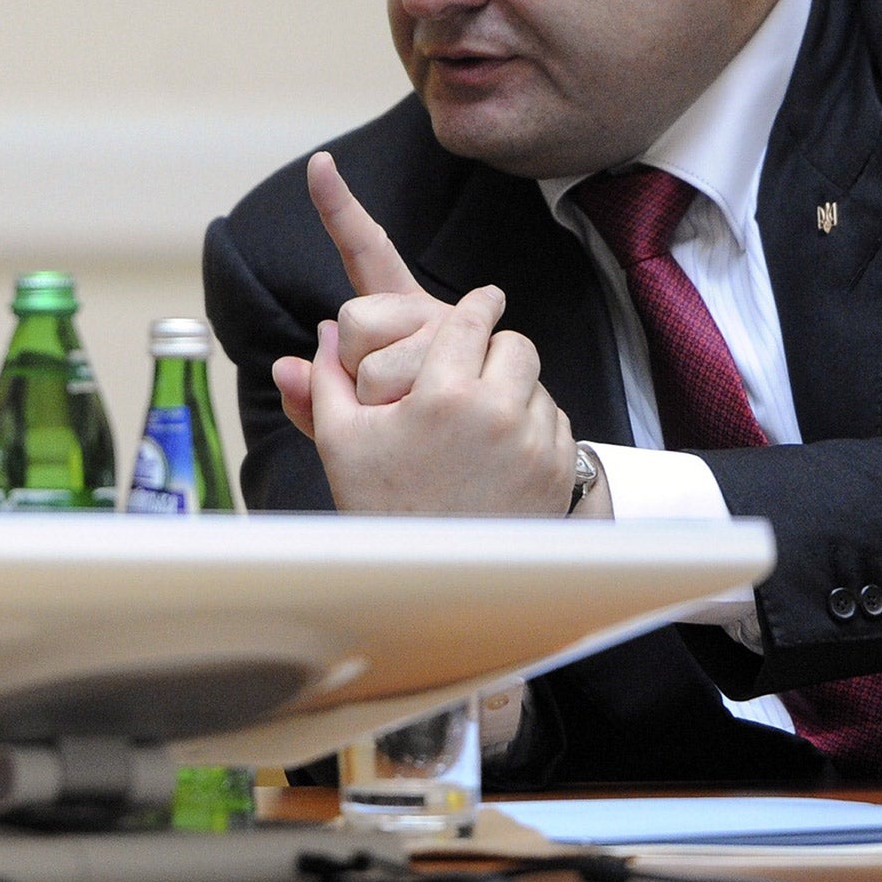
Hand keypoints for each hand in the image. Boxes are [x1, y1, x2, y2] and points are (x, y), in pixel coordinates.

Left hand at [272, 152, 456, 436]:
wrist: (492, 457)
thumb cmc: (417, 429)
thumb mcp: (355, 415)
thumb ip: (314, 396)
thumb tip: (283, 368)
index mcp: (398, 309)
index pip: (363, 251)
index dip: (338, 207)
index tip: (318, 163)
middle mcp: (428, 307)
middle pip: (352, 321)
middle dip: (352, 365)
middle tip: (388, 390)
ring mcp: (457, 329)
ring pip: (375, 365)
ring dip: (379, 402)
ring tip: (414, 411)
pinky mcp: (480, 357)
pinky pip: (410, 388)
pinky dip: (405, 415)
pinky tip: (433, 420)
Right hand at [307, 287, 576, 514]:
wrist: (439, 584)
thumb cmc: (386, 511)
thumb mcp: (342, 443)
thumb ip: (327, 380)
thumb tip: (321, 332)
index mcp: (445, 397)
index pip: (473, 320)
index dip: (479, 303)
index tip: (484, 298)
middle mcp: (500, 414)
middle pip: (516, 345)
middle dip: (496, 349)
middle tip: (474, 366)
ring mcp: (537, 445)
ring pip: (538, 384)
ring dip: (515, 388)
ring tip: (480, 418)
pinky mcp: (560, 472)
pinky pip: (555, 424)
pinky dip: (532, 426)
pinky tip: (499, 450)